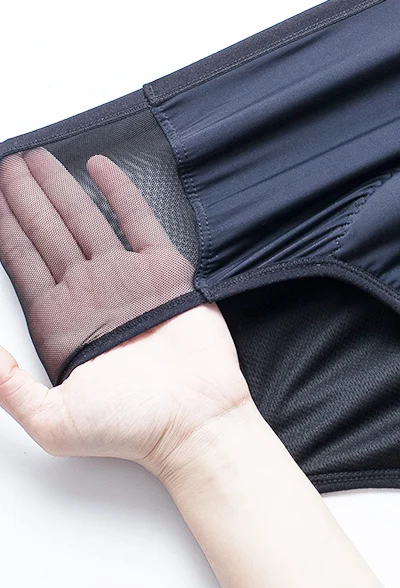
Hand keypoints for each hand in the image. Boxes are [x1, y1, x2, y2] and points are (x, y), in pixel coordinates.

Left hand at [0, 150, 251, 475]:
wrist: (193, 420)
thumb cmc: (129, 427)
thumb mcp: (50, 420)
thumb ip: (5, 384)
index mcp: (58, 320)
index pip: (21, 260)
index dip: (3, 225)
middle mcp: (89, 291)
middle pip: (48, 231)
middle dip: (24, 196)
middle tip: (11, 164)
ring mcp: (127, 277)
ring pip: (86, 220)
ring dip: (60, 188)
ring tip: (38, 160)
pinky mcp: (165, 270)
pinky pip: (139, 220)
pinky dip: (121, 192)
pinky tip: (101, 169)